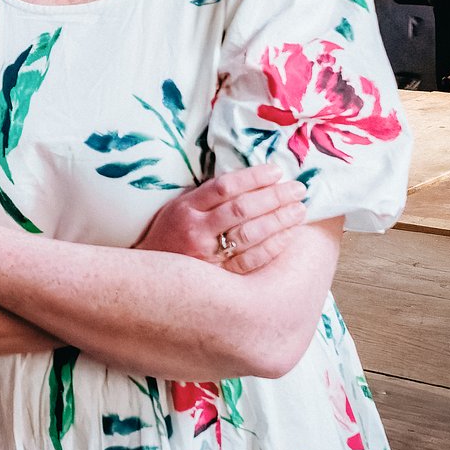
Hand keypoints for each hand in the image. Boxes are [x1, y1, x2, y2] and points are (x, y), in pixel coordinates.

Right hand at [135, 163, 305, 273]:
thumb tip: (250, 180)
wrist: (150, 279)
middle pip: (242, 209)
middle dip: (275, 197)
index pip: (225, 186)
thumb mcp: (179, 208)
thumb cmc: (169, 236)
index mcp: (186, 208)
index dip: (254, 177)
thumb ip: (208, 196)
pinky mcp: (219, 277)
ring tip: (299, 210)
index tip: (277, 171)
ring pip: (250, 235)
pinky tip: (288, 235)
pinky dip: (272, 247)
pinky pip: (251, 260)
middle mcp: (197, 231)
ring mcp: (208, 256)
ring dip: (279, 221)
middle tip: (298, 189)